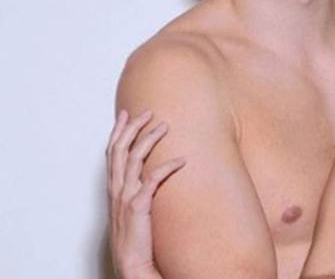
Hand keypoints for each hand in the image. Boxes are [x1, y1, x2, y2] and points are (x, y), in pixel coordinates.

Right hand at [106, 110, 184, 278]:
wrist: (131, 262)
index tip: (125, 114)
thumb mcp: (131, 207)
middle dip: (133, 127)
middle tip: (148, 112)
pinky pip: (153, 180)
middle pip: (121, 149)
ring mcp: (126, 196)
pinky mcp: (139, 206)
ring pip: (135, 159)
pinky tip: (182, 159)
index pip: (112, 152)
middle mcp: (116, 189)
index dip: (118, 131)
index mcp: (113, 188)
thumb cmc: (133, 236)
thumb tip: (147, 174)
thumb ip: (136, 189)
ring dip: (149, 139)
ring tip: (165, 125)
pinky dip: (167, 166)